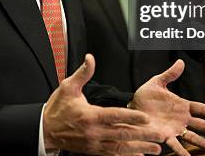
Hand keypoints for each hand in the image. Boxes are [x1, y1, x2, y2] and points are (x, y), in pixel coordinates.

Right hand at [43, 54, 164, 154]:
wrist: (44, 130)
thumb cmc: (57, 108)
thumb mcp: (67, 87)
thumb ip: (82, 73)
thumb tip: (90, 58)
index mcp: (89, 115)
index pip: (114, 116)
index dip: (131, 116)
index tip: (146, 117)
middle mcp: (94, 132)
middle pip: (122, 134)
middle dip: (143, 134)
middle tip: (160, 134)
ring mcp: (94, 144)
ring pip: (121, 147)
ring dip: (140, 147)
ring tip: (156, 148)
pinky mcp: (94, 150)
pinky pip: (113, 155)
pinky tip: (140, 155)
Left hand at [130, 59, 204, 155]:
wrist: (131, 108)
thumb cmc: (144, 97)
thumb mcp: (157, 82)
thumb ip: (170, 74)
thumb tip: (180, 62)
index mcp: (181, 105)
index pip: (200, 108)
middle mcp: (180, 119)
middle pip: (202, 124)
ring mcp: (174, 128)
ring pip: (193, 136)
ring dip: (203, 142)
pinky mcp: (165, 135)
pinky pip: (176, 145)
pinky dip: (182, 152)